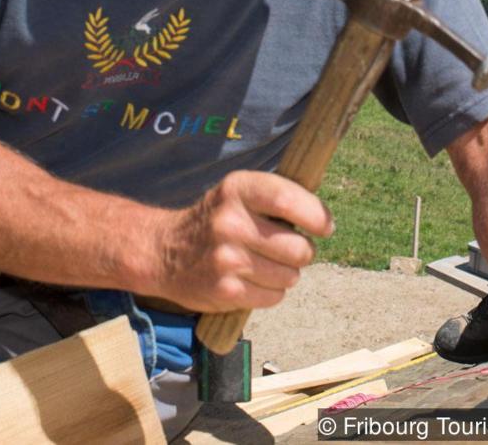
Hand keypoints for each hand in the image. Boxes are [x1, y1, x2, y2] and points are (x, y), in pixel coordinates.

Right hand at [145, 170, 333, 311]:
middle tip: (288, 248)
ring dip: (287, 273)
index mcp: (237, 190)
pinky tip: (252, 280)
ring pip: (290, 276)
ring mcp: (226, 259)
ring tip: (265, 264)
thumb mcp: (237, 193)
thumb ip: (277, 198)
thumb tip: (324, 219)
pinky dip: (271, 292)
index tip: (325, 226)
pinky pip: (274, 297)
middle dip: (303, 252)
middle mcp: (230, 223)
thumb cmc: (215, 220)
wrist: (163, 252)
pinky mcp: (225, 291)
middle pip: (298, 248)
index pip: (287, 200)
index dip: (315, 216)